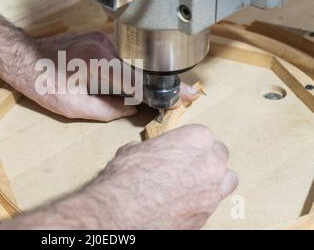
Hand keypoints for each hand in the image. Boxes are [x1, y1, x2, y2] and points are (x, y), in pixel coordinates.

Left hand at [5, 30, 201, 120]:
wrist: (24, 57)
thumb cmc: (42, 83)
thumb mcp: (73, 106)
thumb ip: (106, 110)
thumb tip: (130, 110)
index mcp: (100, 62)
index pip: (141, 80)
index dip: (164, 91)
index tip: (186, 95)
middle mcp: (106, 45)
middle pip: (139, 69)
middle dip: (152, 85)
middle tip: (167, 98)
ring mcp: (102, 38)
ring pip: (130, 62)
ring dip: (135, 78)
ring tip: (130, 93)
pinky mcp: (99, 37)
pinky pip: (120, 55)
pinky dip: (124, 69)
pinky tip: (115, 80)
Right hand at [88, 124, 237, 228]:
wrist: (122, 211)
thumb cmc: (126, 178)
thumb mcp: (133, 151)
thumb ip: (150, 148)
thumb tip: (145, 153)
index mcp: (195, 139)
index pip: (203, 134)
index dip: (189, 142)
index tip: (180, 147)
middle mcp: (210, 163)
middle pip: (219, 154)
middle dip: (205, 158)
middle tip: (187, 163)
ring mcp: (212, 190)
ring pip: (226, 179)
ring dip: (214, 178)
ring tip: (195, 182)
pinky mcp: (207, 214)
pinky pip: (214, 202)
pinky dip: (204, 200)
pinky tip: (187, 200)